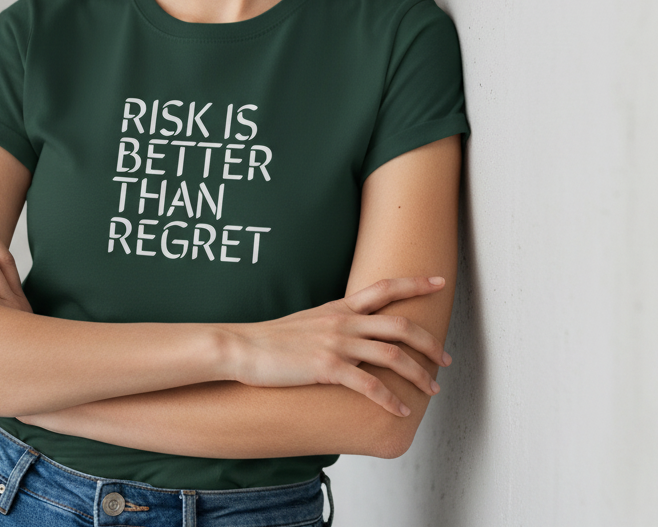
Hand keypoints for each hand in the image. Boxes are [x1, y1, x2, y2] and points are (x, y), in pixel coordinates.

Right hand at [225, 277, 450, 416]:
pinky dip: (390, 399)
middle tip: (446, 359)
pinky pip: (369, 386)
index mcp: (340, 308)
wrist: (244, 347)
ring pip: (392, 355)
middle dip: (429, 343)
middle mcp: (343, 322)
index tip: (438, 281)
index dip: (415, 283)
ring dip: (418, 374)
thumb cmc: (273, 339)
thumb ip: (335, 323)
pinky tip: (401, 410)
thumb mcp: (309, 321)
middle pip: (399, 325)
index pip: (385, 288)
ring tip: (432, 389)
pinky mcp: (327, 368)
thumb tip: (354, 332)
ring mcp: (336, 344)